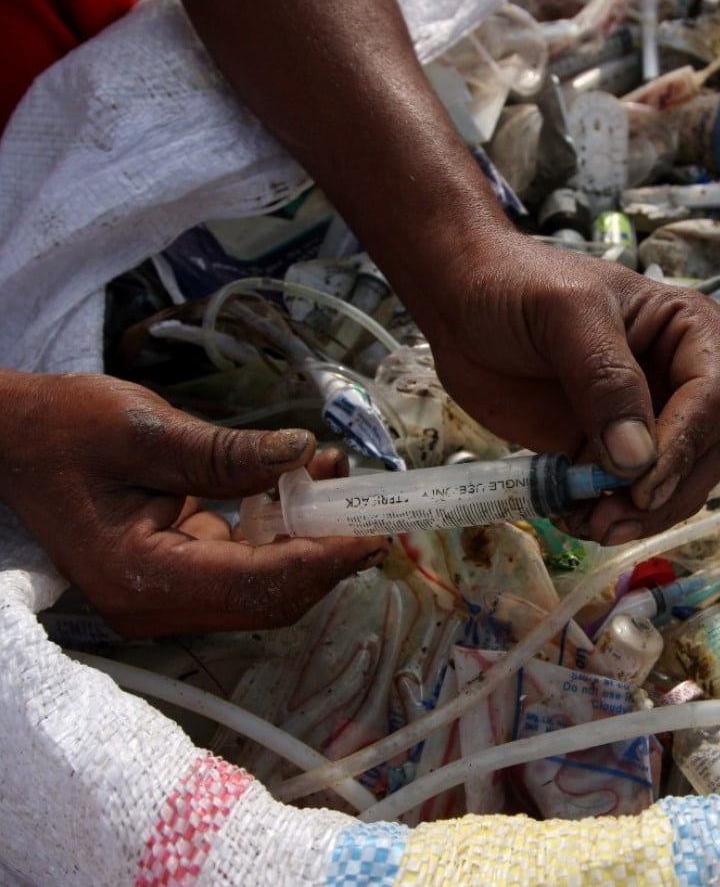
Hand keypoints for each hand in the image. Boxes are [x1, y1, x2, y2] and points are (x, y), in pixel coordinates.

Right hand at [0, 371, 387, 636]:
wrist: (14, 438)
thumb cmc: (65, 429)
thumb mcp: (144, 429)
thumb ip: (225, 452)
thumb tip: (303, 454)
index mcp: (140, 577)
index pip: (255, 586)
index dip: (322, 562)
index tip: (372, 533)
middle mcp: (156, 602)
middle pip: (268, 596)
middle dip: (325, 551)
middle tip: (371, 505)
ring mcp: (167, 591)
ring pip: (265, 581)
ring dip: (308, 534)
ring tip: (334, 475)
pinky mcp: (179, 570)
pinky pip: (246, 560)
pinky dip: (280, 526)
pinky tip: (297, 480)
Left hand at [411, 236, 719, 544]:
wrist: (459, 301)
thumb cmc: (517, 285)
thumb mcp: (567, 313)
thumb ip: (605, 379)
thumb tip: (636, 458)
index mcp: (688, 331)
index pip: (714, 396)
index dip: (686, 443)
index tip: (642, 481)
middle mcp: (677, 378)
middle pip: (704, 451)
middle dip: (666, 492)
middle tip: (615, 520)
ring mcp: (642, 419)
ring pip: (670, 483)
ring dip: (638, 515)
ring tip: (591, 527)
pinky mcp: (602, 450)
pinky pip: (621, 496)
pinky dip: (602, 515)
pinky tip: (569, 517)